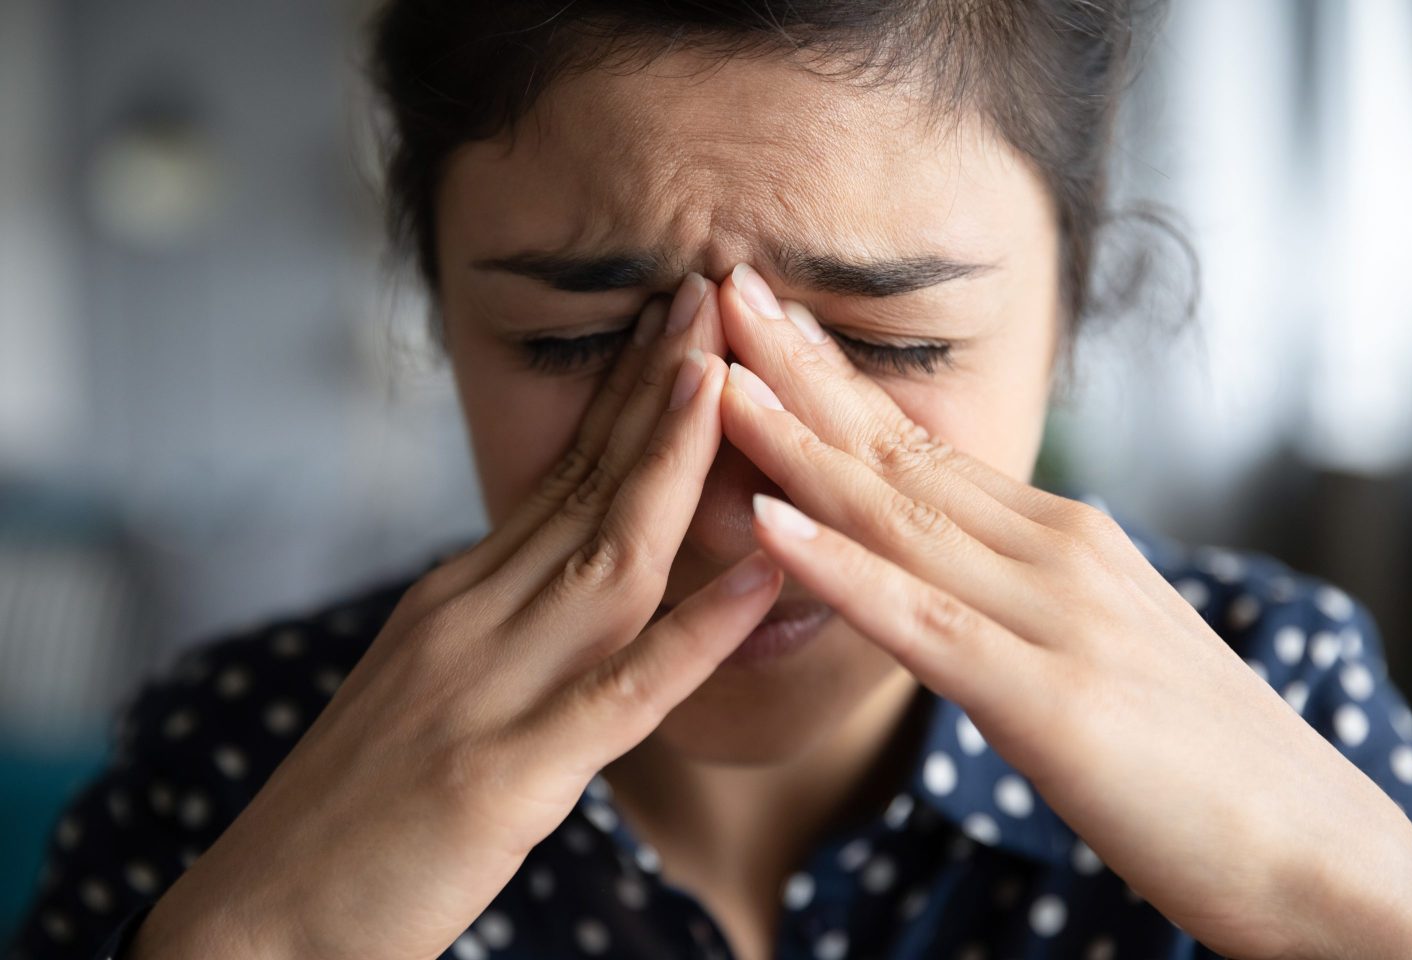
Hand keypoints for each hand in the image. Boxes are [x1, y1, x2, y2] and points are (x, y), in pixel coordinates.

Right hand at [130, 278, 781, 959]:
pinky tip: (761, 576)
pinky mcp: (505, 773)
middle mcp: (471, 618)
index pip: (562, 473)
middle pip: (587, 485)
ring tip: (729, 375)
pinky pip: (622, 690)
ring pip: (607, 556)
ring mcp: (488, 688)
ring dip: (673, 461)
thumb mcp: (427, 681)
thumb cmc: (356, 808)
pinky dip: (697, 631)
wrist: (262, 918)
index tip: (679, 321)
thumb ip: (500, 619)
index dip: (629, 394)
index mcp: (459, 596)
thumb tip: (569, 564)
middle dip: (659, 387)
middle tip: (710, 291)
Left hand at [712, 265, 1411, 959]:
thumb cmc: (1196, 756)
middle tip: (721, 288)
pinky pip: (921, 621)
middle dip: (798, 370)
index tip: (766, 323)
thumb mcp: (1093, 642)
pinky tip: (767, 522)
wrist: (1313, 849)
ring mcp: (1053, 617)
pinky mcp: (1049, 699)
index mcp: (1059, 539)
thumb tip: (936, 567)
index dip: (833, 382)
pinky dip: (838, 568)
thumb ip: (1014, 595)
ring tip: (715, 378)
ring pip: (896, 515)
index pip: (921, 446)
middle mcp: (1054, 553)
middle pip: (898, 451)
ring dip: (794, 443)